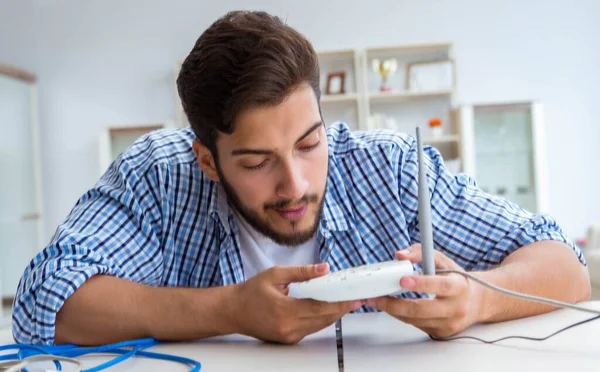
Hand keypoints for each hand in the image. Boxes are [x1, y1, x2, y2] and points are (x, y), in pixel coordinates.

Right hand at [230, 263, 362, 343]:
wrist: (234, 311)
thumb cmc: (251, 291)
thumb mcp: (275, 274)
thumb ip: (301, 272)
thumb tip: (324, 268)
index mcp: (284, 309)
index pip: (319, 308)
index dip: (339, 303)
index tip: (354, 298)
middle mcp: (288, 326)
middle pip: (323, 319)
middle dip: (341, 308)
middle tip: (356, 298)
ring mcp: (289, 336)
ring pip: (320, 325)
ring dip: (334, 314)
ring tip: (347, 301)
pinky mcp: (289, 339)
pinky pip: (311, 329)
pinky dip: (321, 318)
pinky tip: (329, 308)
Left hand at [366, 244, 482, 337]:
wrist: (477, 302)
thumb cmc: (456, 279)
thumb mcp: (444, 261)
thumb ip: (421, 253)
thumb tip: (400, 255)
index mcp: (459, 286)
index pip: (441, 286)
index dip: (421, 283)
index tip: (402, 279)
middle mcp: (456, 308)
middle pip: (422, 309)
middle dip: (395, 304)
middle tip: (376, 297)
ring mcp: (449, 323)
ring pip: (415, 320)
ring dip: (393, 311)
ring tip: (377, 301)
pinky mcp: (441, 333)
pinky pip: (416, 326)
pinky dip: (402, 316)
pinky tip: (393, 308)